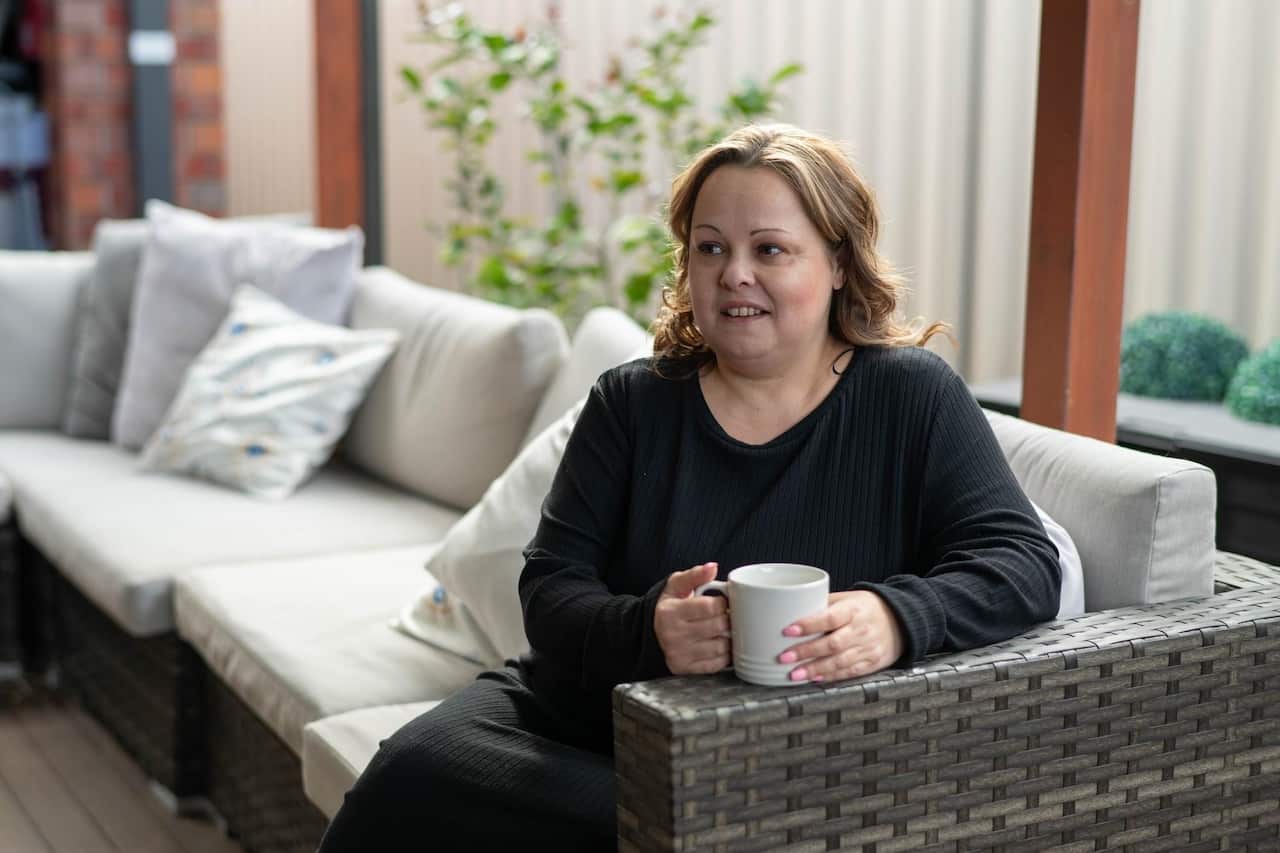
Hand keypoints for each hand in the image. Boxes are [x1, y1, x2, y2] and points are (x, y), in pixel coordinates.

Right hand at [654, 562, 730, 674]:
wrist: (651, 632)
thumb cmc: (669, 607)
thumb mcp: (676, 586)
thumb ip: (694, 575)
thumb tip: (712, 568)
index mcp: (670, 612)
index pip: (710, 607)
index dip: (723, 603)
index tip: (722, 602)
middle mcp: (673, 635)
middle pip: (718, 626)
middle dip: (727, 619)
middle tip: (726, 616)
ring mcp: (679, 654)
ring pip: (721, 647)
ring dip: (728, 638)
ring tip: (722, 630)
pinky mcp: (686, 669)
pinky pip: (716, 664)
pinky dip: (724, 655)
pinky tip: (718, 644)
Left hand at [776, 590, 902, 682]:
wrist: (900, 620)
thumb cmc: (867, 607)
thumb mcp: (847, 598)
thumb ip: (823, 604)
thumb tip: (791, 611)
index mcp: (853, 610)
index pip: (830, 618)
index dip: (808, 625)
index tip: (788, 630)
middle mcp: (861, 630)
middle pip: (832, 644)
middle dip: (806, 652)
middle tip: (784, 657)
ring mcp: (868, 648)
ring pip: (839, 662)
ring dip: (814, 669)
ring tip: (794, 674)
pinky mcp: (872, 663)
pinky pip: (849, 672)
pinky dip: (831, 677)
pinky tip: (815, 678)